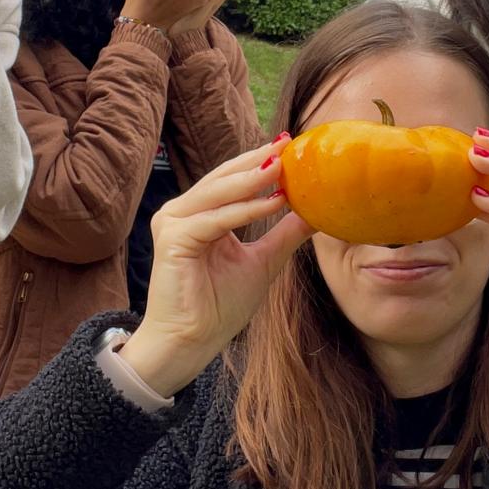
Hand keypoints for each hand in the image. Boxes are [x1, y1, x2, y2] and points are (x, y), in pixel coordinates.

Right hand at [119, 138, 310, 396]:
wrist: (190, 343)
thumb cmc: (219, 307)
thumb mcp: (263, 261)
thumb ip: (284, 234)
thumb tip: (316, 213)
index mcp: (199, 214)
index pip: (231, 180)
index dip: (259, 163)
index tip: (291, 147)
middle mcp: (182, 212)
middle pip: (223, 178)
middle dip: (256, 161)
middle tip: (287, 145)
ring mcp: (173, 223)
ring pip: (218, 193)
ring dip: (252, 179)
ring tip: (283, 165)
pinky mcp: (173, 239)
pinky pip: (215, 220)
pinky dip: (245, 210)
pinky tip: (273, 202)